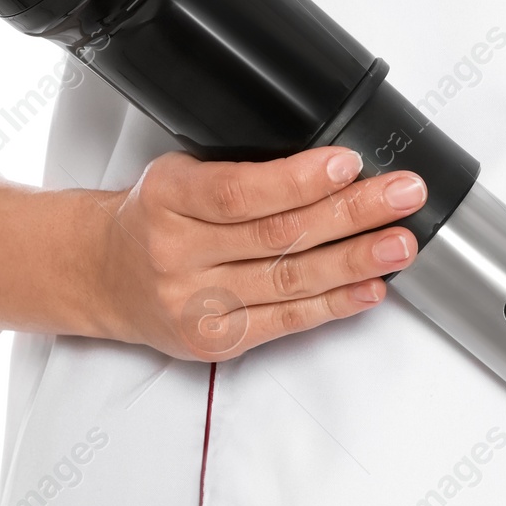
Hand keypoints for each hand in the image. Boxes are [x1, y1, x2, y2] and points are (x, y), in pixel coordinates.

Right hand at [95, 146, 424, 359]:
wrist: (103, 275)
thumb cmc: (154, 217)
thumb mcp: (179, 175)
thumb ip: (241, 172)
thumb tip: (333, 169)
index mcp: (168, 198)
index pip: (241, 192)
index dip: (300, 179)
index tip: (349, 164)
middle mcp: (178, 253)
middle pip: (277, 235)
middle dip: (351, 212)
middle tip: (402, 195)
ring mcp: (196, 304)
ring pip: (289, 280)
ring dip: (355, 260)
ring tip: (399, 242)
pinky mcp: (215, 341)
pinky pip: (286, 321)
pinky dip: (335, 304)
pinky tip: (370, 287)